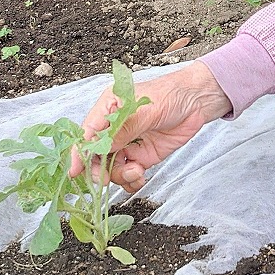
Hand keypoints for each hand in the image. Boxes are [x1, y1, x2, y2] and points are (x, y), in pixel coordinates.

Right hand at [70, 61, 231, 192]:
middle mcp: (114, 127)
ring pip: (109, 168)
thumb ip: (124, 128)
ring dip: (118, 176)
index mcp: (109, 108)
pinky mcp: (140, 155)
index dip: (79, 152)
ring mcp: (127, 143)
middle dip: (99, 169)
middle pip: (94, 155)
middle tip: (107, 178)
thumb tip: (102, 147)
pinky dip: (130, 180)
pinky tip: (140, 176)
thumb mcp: (146, 109)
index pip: (87, 133)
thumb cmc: (171, 94)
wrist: (198, 102)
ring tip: (136, 171)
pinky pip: (127, 174)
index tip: (76, 170)